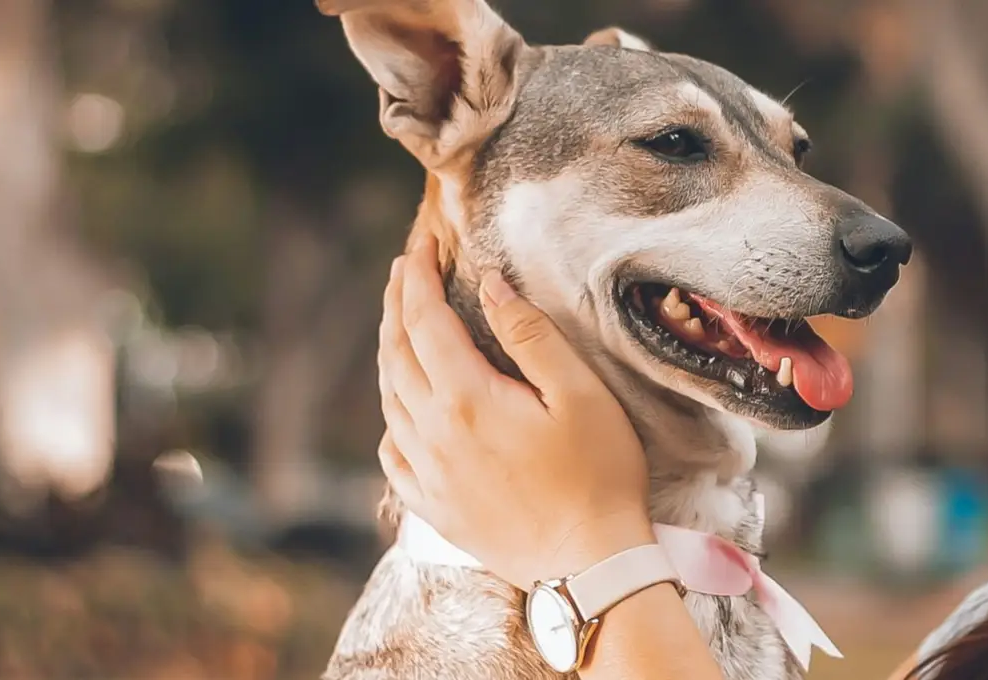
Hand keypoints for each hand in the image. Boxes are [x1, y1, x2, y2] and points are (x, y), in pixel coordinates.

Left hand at [375, 233, 654, 586]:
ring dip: (391, 355)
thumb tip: (488, 286)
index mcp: (466, 399)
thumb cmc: (598, 476)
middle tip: (403, 270)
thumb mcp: (579, 393)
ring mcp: (428, 475)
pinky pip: (394, 455)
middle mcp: (433, 435)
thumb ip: (530, 334)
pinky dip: (393, 419)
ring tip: (401, 326)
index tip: (420, 243)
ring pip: (389, 401)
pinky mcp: (434, 508)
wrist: (589, 566)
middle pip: (396, 355)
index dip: (417, 277)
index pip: (424, 320)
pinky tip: (404, 411)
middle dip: (396, 305)